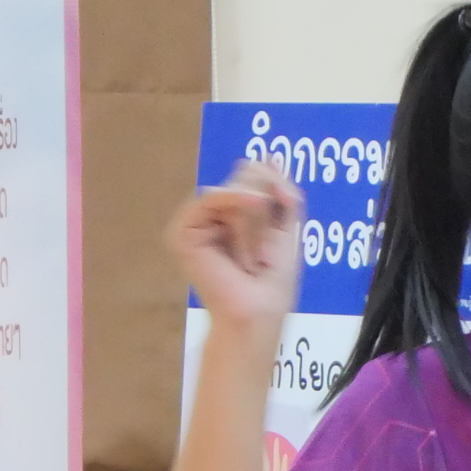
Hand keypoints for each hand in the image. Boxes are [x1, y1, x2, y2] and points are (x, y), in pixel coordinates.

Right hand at [167, 159, 304, 326]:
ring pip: (234, 188)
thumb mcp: (286, 228)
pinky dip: (236, 205)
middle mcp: (213, 214)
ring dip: (254, 219)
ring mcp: (196, 222)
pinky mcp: (182, 232)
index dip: (274, 185)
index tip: (288, 206)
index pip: (255, 175)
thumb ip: (282, 193)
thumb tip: (270, 158)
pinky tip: (250, 211)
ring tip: (251, 253)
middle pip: (245, 176)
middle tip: (262, 250)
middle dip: (266, 207)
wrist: (257, 312)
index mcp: (235, 214)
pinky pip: (212, 197)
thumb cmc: (273, 282)